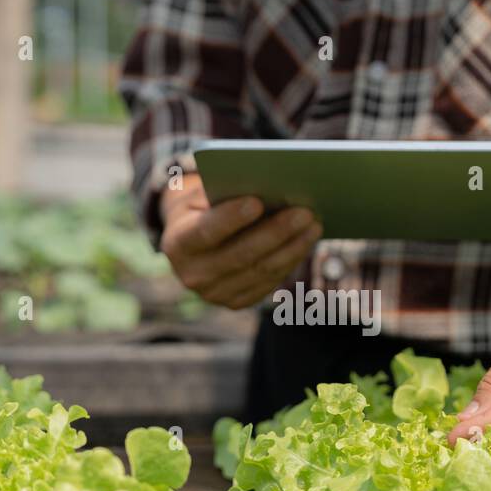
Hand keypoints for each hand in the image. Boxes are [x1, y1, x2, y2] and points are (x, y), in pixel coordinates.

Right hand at [159, 173, 322, 308]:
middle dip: (275, 232)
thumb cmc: (203, 206)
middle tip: (304, 212)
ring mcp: (214, 294)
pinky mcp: (235, 302)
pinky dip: (290, 259)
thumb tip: (268, 188)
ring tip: (314, 224)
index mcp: (177, 243)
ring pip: (261, 271)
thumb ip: (225, 193)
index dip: (230, 218)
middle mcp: (192, 275)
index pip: (205, 232)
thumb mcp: (202, 195)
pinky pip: (269, 282)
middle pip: (240, 255)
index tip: (256, 201)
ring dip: (292, 247)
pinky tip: (306, 240)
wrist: (192, 241)